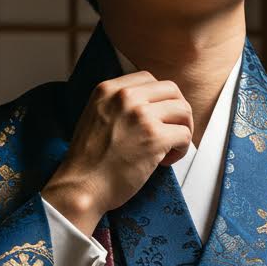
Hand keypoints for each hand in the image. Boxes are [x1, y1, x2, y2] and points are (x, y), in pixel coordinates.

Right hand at [42, 71, 193, 236]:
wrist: (81, 187)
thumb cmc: (87, 162)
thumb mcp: (94, 117)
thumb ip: (117, 106)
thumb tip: (148, 105)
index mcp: (108, 89)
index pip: (148, 79)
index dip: (159, 99)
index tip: (156, 117)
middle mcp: (125, 96)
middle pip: (171, 90)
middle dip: (177, 112)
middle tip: (170, 132)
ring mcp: (141, 115)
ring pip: (183, 111)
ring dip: (182, 130)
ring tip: (168, 149)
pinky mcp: (155, 137)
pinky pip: (185, 135)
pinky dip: (181, 150)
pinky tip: (165, 161)